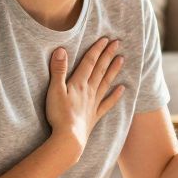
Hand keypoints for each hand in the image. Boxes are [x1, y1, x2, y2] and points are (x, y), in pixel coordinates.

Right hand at [46, 38, 125, 156]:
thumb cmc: (59, 114)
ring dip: (114, 70)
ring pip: (106, 83)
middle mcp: (89, 91)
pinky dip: (115, 95)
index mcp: (79, 83)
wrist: (69, 138)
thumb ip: (58, 70)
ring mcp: (94, 103)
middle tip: (118, 43)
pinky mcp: (94, 115)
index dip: (97, 49)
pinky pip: (108, 103)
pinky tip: (122, 89)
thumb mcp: (55, 90)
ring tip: (122, 59)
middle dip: (108, 55)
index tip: (106, 39)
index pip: (90, 62)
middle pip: (100, 69)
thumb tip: (61, 50)